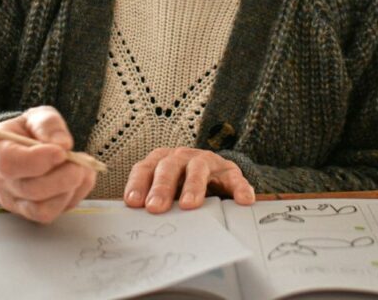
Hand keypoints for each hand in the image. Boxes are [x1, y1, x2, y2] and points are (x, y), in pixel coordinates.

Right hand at [0, 106, 96, 224]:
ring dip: (68, 190)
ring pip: (41, 209)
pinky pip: (52, 213)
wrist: (28, 145)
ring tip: (82, 169)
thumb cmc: (29, 130)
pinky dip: (72, 197)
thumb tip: (62, 144)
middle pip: (28, 190)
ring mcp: (11, 200)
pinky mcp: (28, 212)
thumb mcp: (38, 116)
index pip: (8, 163)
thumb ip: (49, 124)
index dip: (37, 160)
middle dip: (60, 178)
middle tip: (80, 163)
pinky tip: (80, 180)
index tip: (61, 152)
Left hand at [124, 147, 254, 212]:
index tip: (134, 203)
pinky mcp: (228, 170)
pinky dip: (239, 188)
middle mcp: (182, 157)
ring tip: (189, 205)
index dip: (138, 184)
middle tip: (155, 207)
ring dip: (193, 186)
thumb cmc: (181, 185)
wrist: (213, 173)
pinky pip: (234, 178)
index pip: (145, 169)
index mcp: (161, 161)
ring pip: (198, 168)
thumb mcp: (165, 190)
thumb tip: (134, 219)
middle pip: (169, 167)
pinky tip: (243, 200)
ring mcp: (206, 161)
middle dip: (162, 187)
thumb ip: (151, 199)